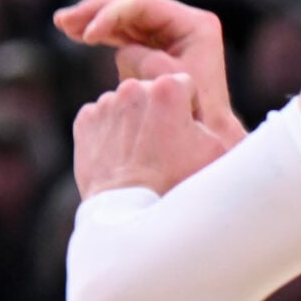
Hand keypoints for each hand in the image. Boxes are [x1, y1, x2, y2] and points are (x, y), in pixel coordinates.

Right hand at [56, 0, 243, 139]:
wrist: (207, 142)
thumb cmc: (193, 117)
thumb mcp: (167, 86)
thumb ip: (145, 60)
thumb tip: (124, 50)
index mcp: (194, 24)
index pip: (143, 5)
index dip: (111, 15)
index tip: (89, 36)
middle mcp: (182, 22)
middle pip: (130, 6)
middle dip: (95, 11)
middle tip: (64, 20)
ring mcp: (168, 33)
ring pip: (122, 17)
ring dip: (92, 19)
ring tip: (62, 23)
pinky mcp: (155, 47)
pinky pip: (122, 32)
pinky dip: (100, 33)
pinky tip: (76, 33)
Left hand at [73, 72, 234, 199]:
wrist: (130, 214)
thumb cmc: (177, 183)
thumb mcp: (216, 152)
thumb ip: (214, 121)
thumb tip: (206, 116)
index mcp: (166, 88)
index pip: (185, 86)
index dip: (189, 110)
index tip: (186, 134)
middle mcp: (132, 88)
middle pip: (153, 93)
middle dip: (160, 113)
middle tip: (164, 148)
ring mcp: (105, 104)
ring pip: (126, 106)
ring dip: (134, 123)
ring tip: (141, 156)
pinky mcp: (85, 122)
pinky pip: (102, 119)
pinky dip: (110, 134)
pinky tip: (120, 157)